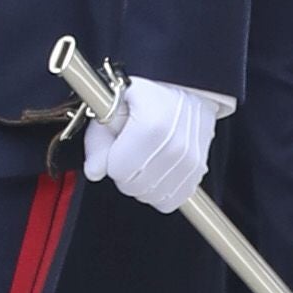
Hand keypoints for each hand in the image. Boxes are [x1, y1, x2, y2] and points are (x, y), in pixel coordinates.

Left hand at [80, 73, 221, 212]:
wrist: (186, 91)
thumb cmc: (147, 97)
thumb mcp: (113, 106)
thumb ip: (98, 140)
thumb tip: (93, 172)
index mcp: (151, 126)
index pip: (118, 170)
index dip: (111, 160)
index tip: (117, 146)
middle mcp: (175, 146)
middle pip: (134, 186)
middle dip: (124, 174)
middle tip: (129, 152)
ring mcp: (190, 161)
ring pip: (151, 196)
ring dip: (142, 185)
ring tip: (144, 160)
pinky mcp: (199, 173)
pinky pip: (172, 200)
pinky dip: (161, 193)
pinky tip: (158, 173)